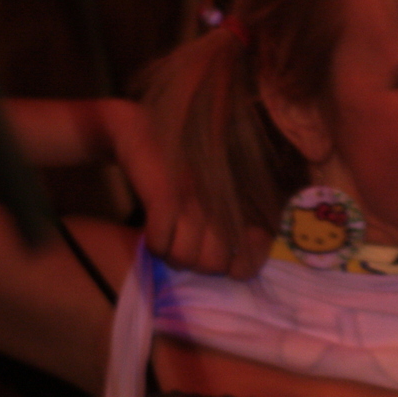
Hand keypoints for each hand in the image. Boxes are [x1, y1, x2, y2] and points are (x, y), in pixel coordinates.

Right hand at [101, 100, 269, 278]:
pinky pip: (159, 245)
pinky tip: (152, 230)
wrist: (141, 129)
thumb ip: (234, 223)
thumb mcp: (217, 192)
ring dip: (171, 256)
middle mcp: (224, 201)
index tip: (229, 262)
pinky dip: (154, 244)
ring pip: (184, 259)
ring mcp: (196, 199)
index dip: (242, 267)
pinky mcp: (166, 196)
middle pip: (214, 265)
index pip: (256, 252)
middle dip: (196, 264)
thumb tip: (236, 268)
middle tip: (185, 245)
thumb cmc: (185, 167)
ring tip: (167, 238)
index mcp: (242, 200)